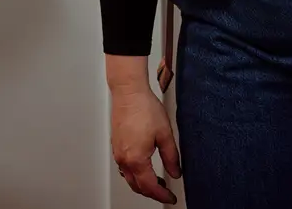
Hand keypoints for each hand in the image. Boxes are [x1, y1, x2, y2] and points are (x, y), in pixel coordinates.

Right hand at [111, 85, 180, 202]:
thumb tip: (175, 172)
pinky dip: (135, 174)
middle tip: (165, 191)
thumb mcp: (165, 133)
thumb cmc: (144, 108)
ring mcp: (118, 153)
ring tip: (157, 180)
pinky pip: (125, 168)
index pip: (150, 187)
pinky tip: (144, 167)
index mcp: (136, 159)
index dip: (162, 195)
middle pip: (137, 186)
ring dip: (143, 184)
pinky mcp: (116, 146)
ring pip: (129, 178)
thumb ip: (171, 156)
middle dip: (152, 192)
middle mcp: (124, 160)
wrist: (129, 92)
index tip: (170, 198)